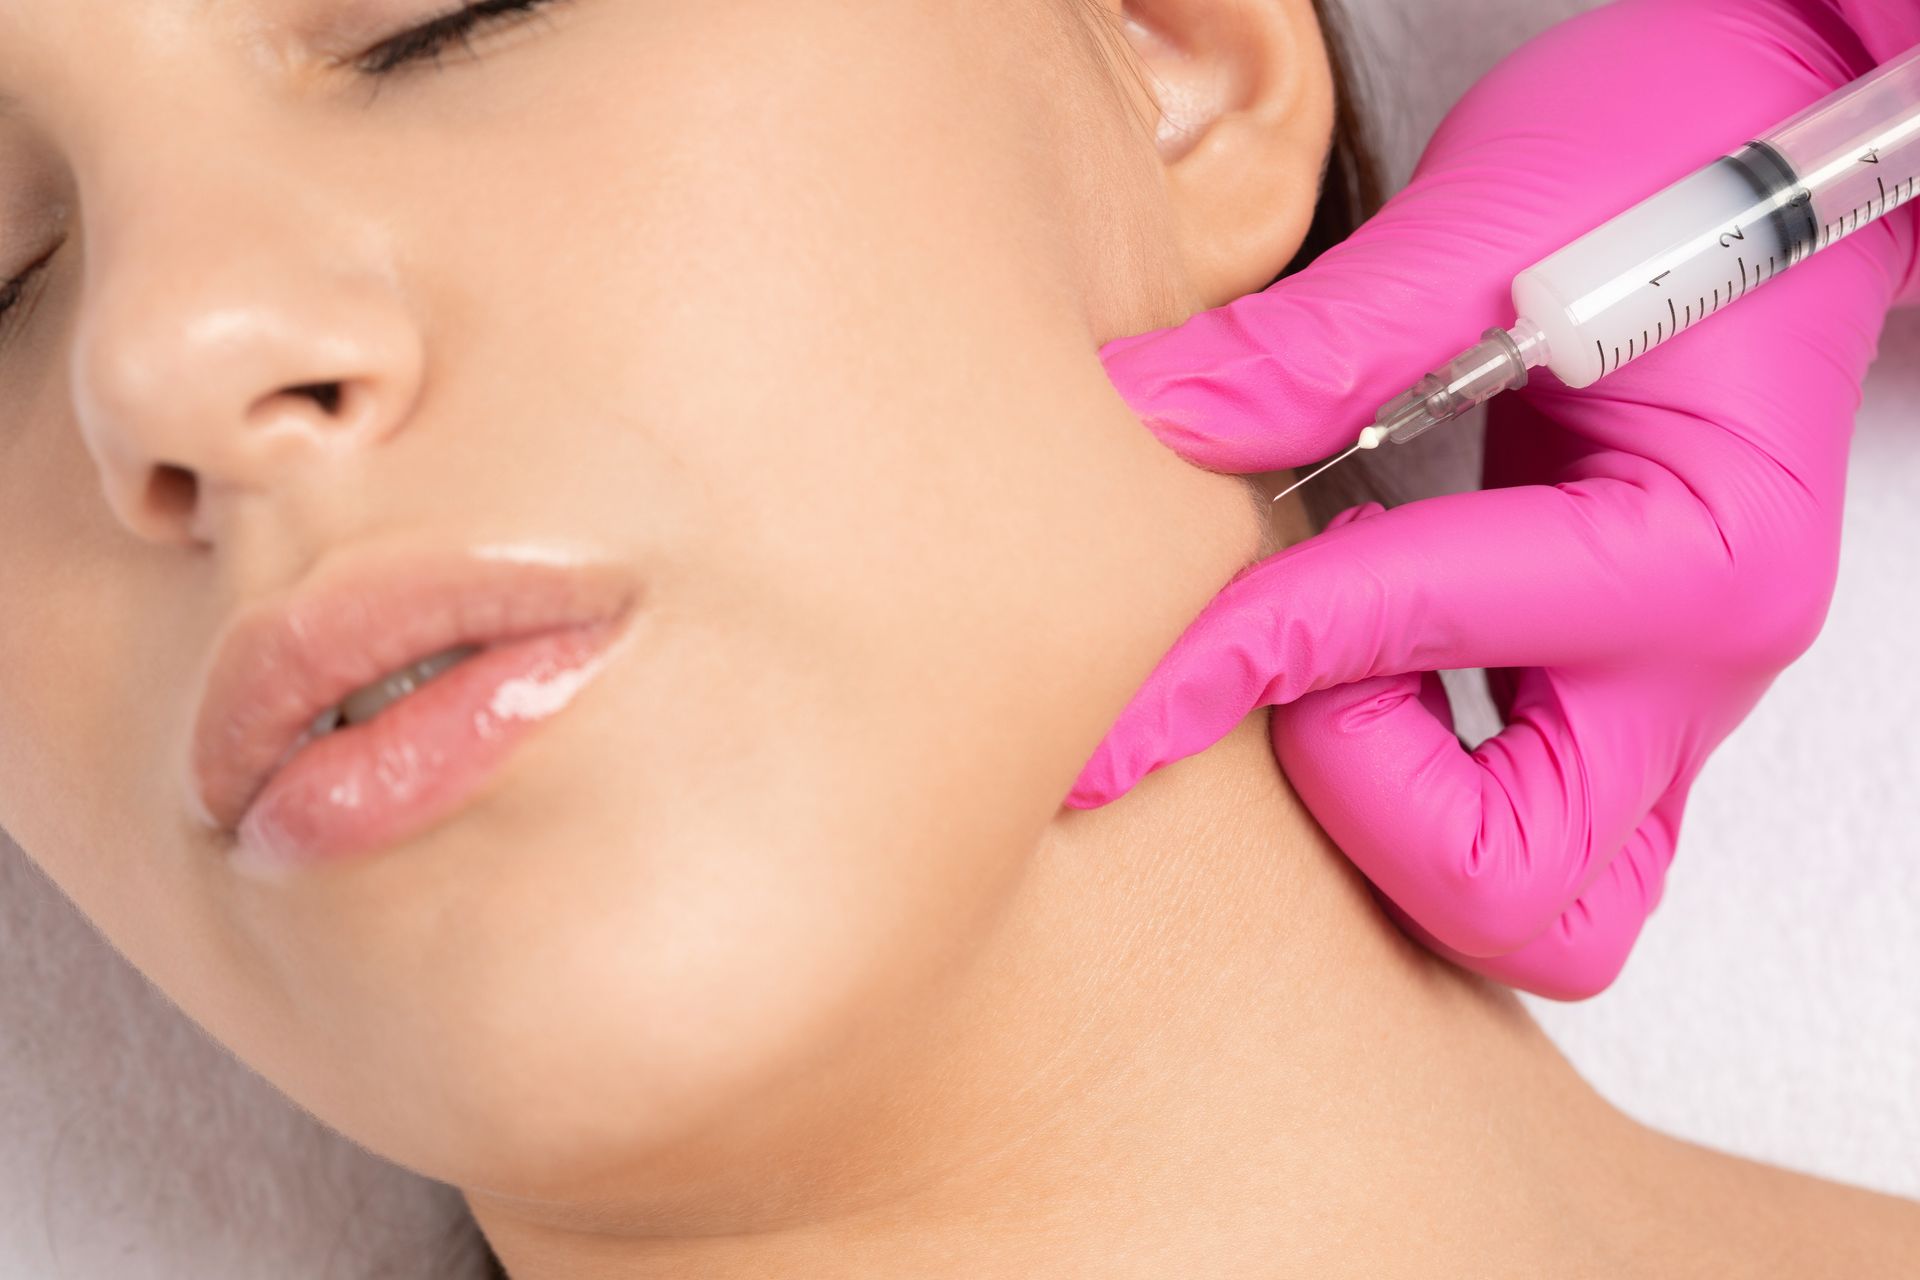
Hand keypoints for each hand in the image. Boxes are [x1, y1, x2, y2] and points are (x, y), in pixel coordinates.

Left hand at [1065, 0, 1919, 998]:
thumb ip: (1313, 346)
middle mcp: (1702, 661)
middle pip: (1511, 881)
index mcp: (1690, 541)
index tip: (1109, 698)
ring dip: (1404, 835)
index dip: (1226, 660)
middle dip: (1350, 794)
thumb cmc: (1672, 155)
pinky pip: (1548, 846)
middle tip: (1286, 659)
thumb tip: (1139, 425)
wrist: (1771, 153)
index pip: (1408, 632)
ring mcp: (1680, 704)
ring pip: (1547, 908)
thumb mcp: (1486, 221)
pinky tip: (1371, 685)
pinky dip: (1437, 807)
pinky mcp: (1639, 707)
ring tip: (1339, 681)